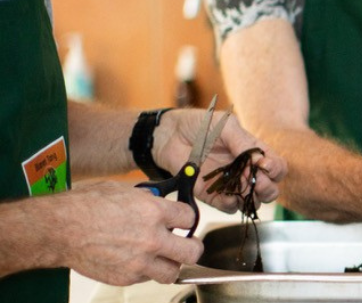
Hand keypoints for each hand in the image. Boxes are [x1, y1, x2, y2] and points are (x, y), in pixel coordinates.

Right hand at [55, 180, 202, 284]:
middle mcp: (152, 238)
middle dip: (193, 247)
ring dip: (172, 265)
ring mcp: (139, 262)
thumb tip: (158, 199)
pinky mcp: (125, 278)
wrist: (59, 229)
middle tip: (187, 244)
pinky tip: (138, 261)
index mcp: (154, 212)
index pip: (189, 218)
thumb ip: (147, 199)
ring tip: (165, 258)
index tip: (183, 220)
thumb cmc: (85, 206)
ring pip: (173, 272)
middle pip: (192, 251)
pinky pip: (147, 279)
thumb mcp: (123, 190)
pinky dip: (146, 272)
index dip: (187, 218)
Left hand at [154, 109, 286, 212]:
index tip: (265, 166)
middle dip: (267, 188)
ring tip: (241, 190)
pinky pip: (229, 207)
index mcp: (253, 152)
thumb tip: (261, 161)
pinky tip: (227, 197)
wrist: (170, 135)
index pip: (277, 167)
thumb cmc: (200, 125)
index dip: (276, 170)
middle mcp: (245, 170)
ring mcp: (230, 184)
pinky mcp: (212, 195)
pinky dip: (231, 205)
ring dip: (251, 199)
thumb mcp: (226, 126)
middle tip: (255, 182)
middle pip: (270, 188)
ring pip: (252, 201)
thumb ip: (243, 143)